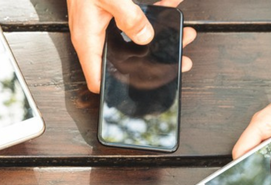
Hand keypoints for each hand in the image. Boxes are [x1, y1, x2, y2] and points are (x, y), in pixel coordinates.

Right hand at [67, 0, 195, 92]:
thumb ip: (129, 17)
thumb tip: (146, 36)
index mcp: (88, 41)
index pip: (97, 79)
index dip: (114, 89)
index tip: (139, 91)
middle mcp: (95, 38)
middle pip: (124, 60)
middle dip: (151, 61)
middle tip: (177, 59)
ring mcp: (103, 27)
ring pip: (134, 40)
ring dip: (158, 36)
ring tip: (182, 33)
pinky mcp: (110, 14)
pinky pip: (134, 20)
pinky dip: (153, 12)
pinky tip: (169, 5)